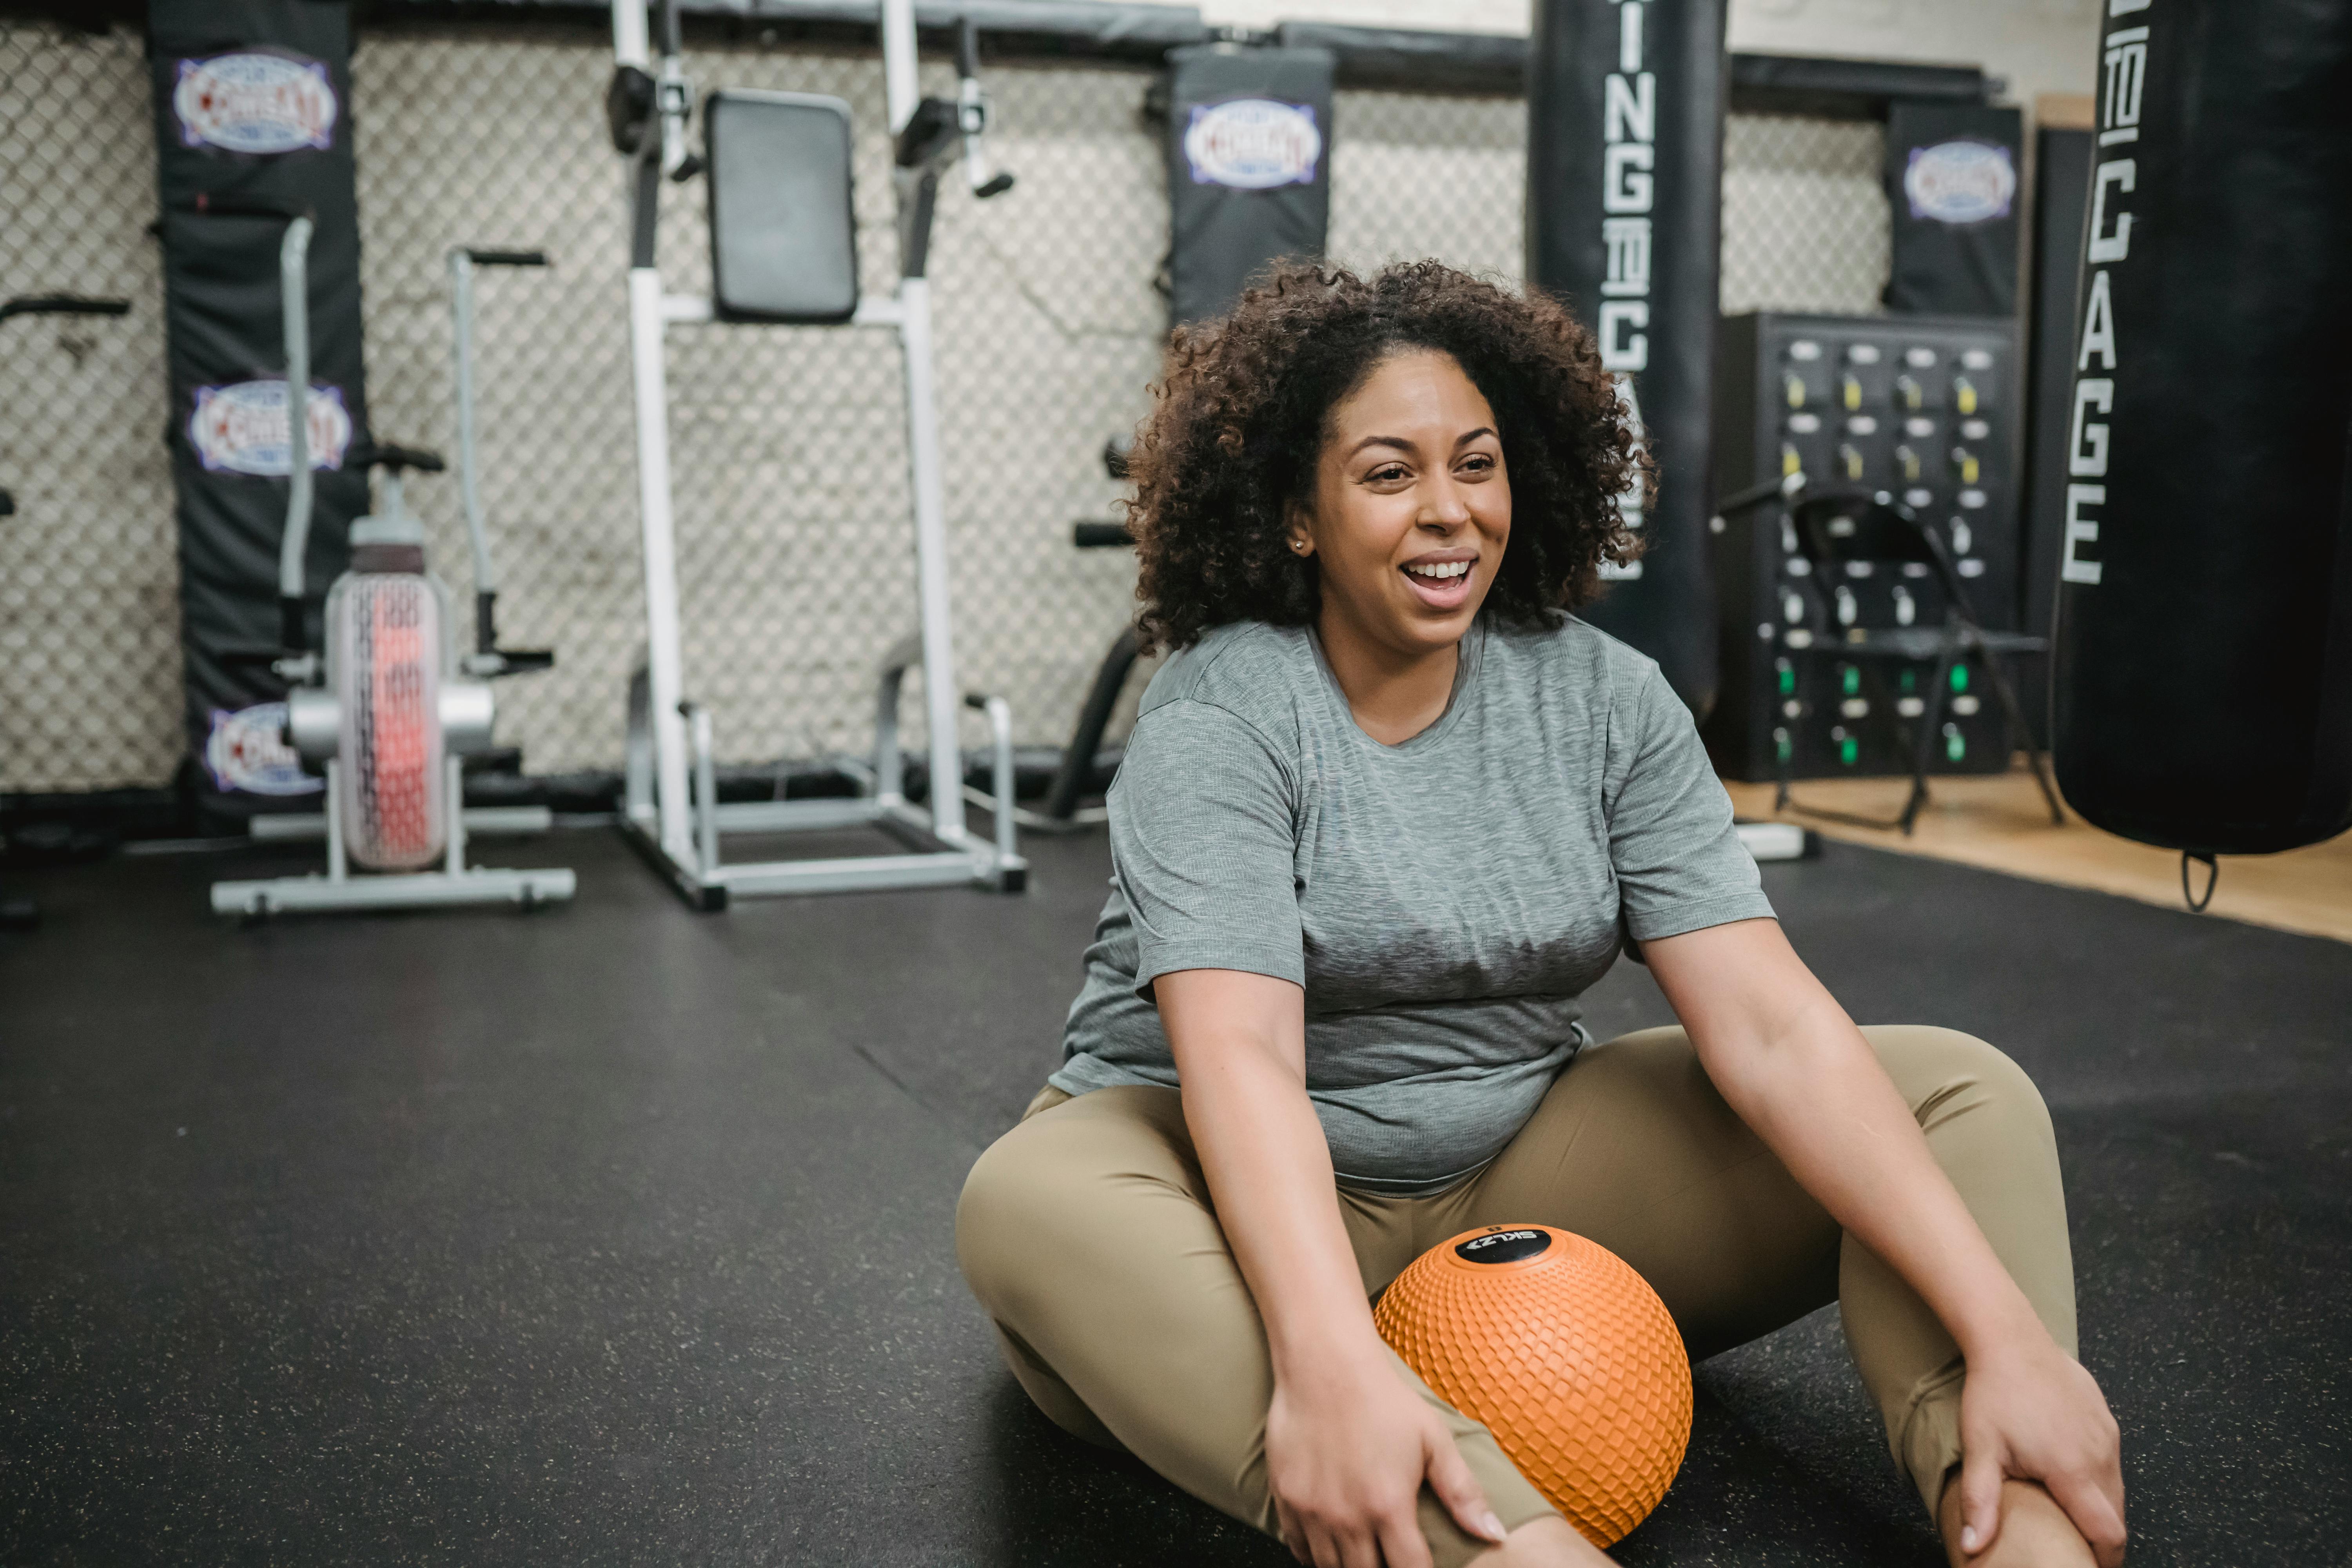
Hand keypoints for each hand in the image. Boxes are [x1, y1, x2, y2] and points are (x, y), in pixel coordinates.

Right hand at [1266, 1346, 1507, 1567]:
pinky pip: (1298, 1548)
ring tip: (1365, 1555)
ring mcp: (1312, 1511)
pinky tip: (1331, 1545)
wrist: (1325, 1364)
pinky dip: (1315, 1555)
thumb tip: (1495, 1534)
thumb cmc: (1384, 1400)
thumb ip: (1463, 1493)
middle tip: (1391, 1556)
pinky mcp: (1286, 1499)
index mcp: (1389, 1506)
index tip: (1420, 1566)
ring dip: (1350, 1567)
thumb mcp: (1433, 1440)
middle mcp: (1348, 1517)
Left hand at [1952, 1331, 2124, 1564]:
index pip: (2107, 1532)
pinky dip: (2101, 1478)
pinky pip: (2113, 1461)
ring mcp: (2107, 1435)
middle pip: (2116, 1514)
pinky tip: (2074, 1475)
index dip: (2103, 1557)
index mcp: (2073, 1470)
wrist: (2011, 1338)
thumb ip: (1981, 1502)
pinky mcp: (2107, 1419)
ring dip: (2101, 1507)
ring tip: (2073, 1514)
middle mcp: (2100, 1455)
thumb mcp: (1981, 1449)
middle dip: (2101, 1537)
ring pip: (2118, 1488)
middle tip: (2074, 1545)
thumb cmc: (1994, 1393)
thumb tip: (1974, 1547)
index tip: (2085, 1564)